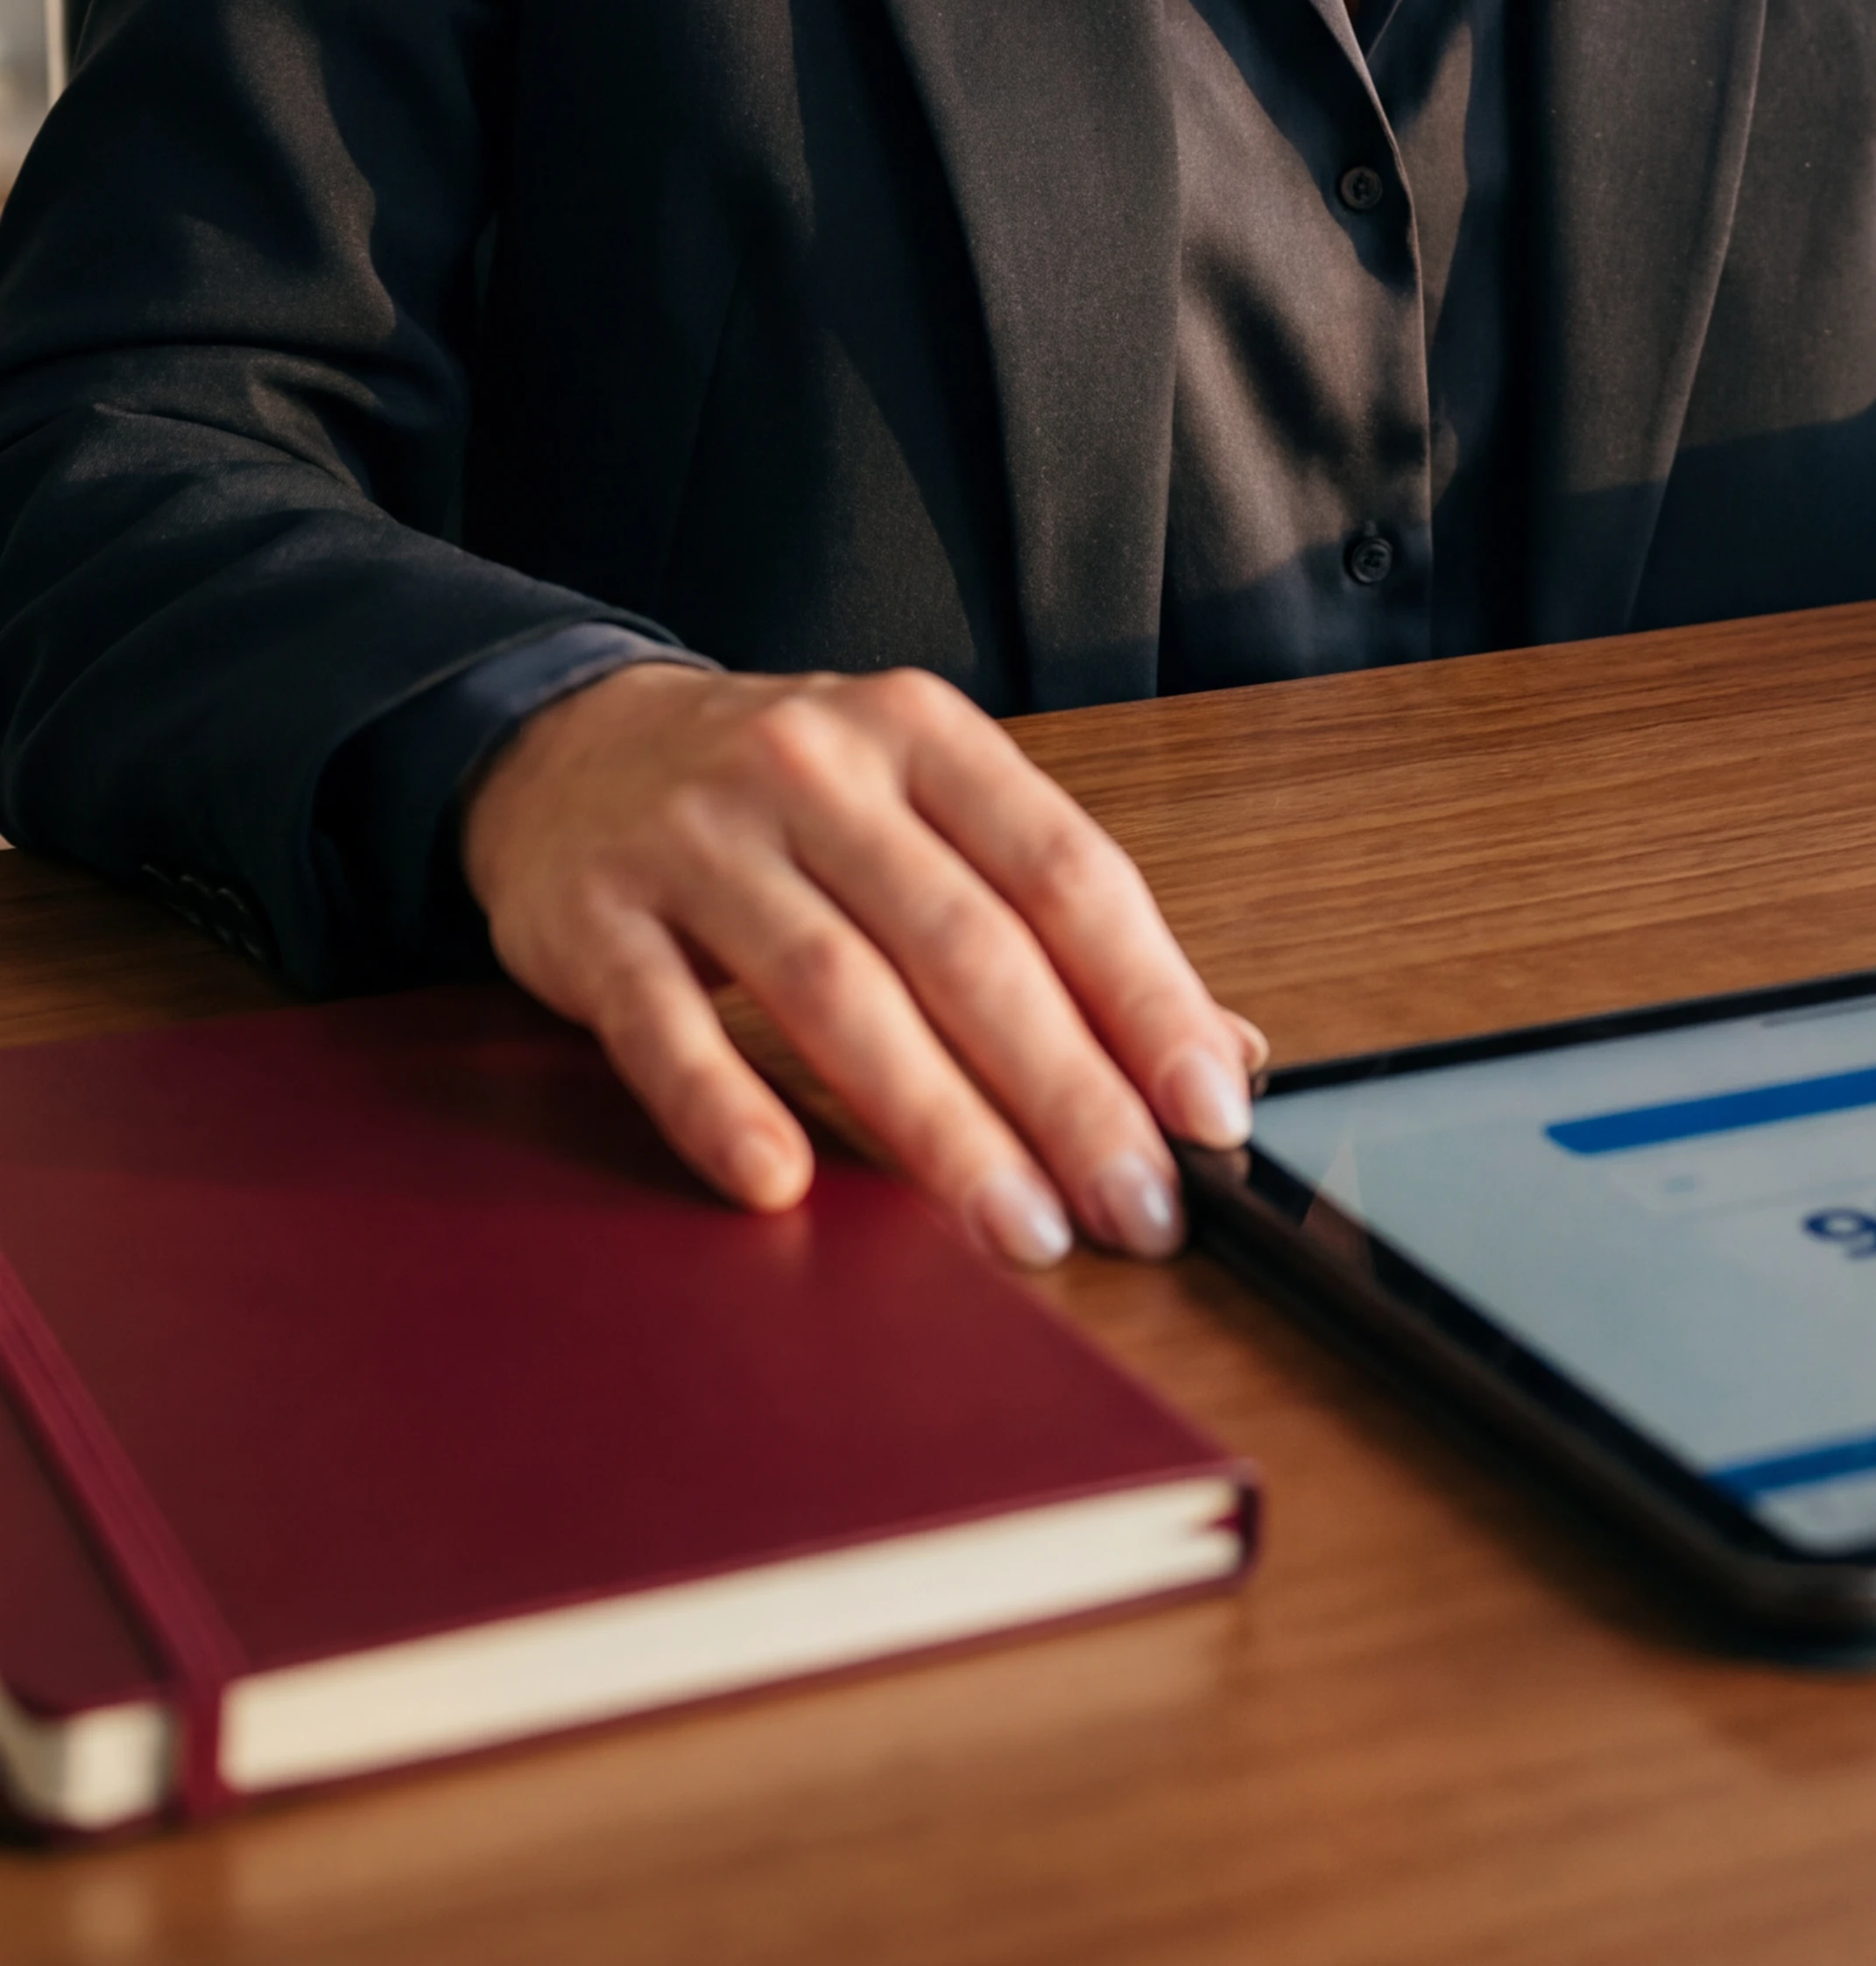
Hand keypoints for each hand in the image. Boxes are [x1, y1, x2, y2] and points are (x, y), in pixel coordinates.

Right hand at [461, 660, 1264, 1260]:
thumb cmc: (781, 799)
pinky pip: (666, 1021)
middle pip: (964, 942)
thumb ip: (1057, 919)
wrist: (567, 740)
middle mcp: (817, 768)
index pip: (1062, 869)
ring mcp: (698, 838)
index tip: (1206, 1115)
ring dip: (937, 1124)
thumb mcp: (924, 809)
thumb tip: (1217, 1055)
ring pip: (836, 988)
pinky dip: (724, 1105)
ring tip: (1019, 1229)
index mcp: (921, 735)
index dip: (1145, 996)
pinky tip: (782, 1183)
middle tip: (1136, 1208)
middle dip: (1065, 1090)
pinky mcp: (595, 915)